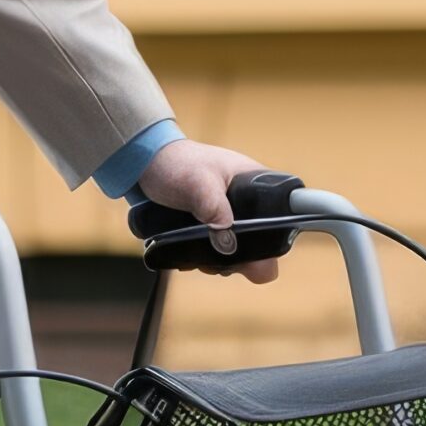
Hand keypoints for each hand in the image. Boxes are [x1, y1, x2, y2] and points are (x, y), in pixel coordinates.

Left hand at [135, 139, 284, 283]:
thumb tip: (227, 237)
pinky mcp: (208, 228)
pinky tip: (189, 257)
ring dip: (218, 262)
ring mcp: (226, 218)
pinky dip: (204, 259)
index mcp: (254, 186)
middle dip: (240, 259)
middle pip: (258, 245)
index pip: (281, 220)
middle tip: (218, 260)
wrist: (144, 165)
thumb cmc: (174, 164)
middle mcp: (245, 205)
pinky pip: (214, 252)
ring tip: (199, 258)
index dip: (273, 242)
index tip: (252, 252)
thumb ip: (213, 206)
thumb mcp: (197, 182)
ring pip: (235, 252)